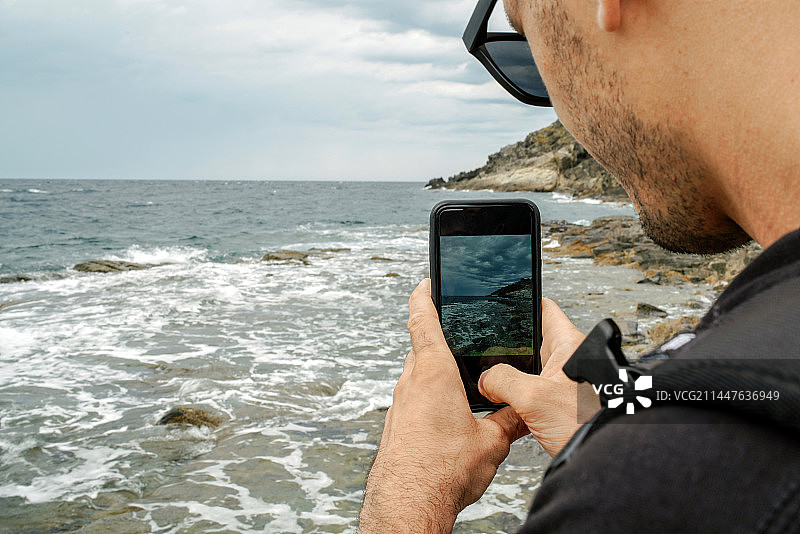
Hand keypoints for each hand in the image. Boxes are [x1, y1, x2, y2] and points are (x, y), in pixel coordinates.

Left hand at [359, 279, 527, 532]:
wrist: (407, 504)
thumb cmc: (441, 471)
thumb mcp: (491, 442)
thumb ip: (510, 419)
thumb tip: (525, 410)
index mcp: (433, 373)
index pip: (422, 320)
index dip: (424, 295)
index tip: (426, 281)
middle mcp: (411, 383)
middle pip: (423, 348)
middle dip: (441, 342)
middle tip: (461, 339)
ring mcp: (399, 404)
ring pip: (418, 375)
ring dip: (436, 373)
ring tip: (462, 385)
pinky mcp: (396, 424)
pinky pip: (414, 398)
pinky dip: (430, 397)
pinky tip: (448, 417)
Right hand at [478, 298, 600, 456]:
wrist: (607, 463)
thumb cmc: (591, 425)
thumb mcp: (534, 397)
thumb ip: (502, 381)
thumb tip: (486, 380)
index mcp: (569, 346)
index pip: (545, 309)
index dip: (523, 302)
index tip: (503, 301)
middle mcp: (569, 362)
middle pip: (532, 342)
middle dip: (508, 348)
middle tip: (485, 352)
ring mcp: (566, 385)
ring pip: (530, 373)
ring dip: (512, 379)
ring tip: (491, 383)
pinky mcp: (561, 408)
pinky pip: (532, 397)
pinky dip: (518, 402)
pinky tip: (506, 410)